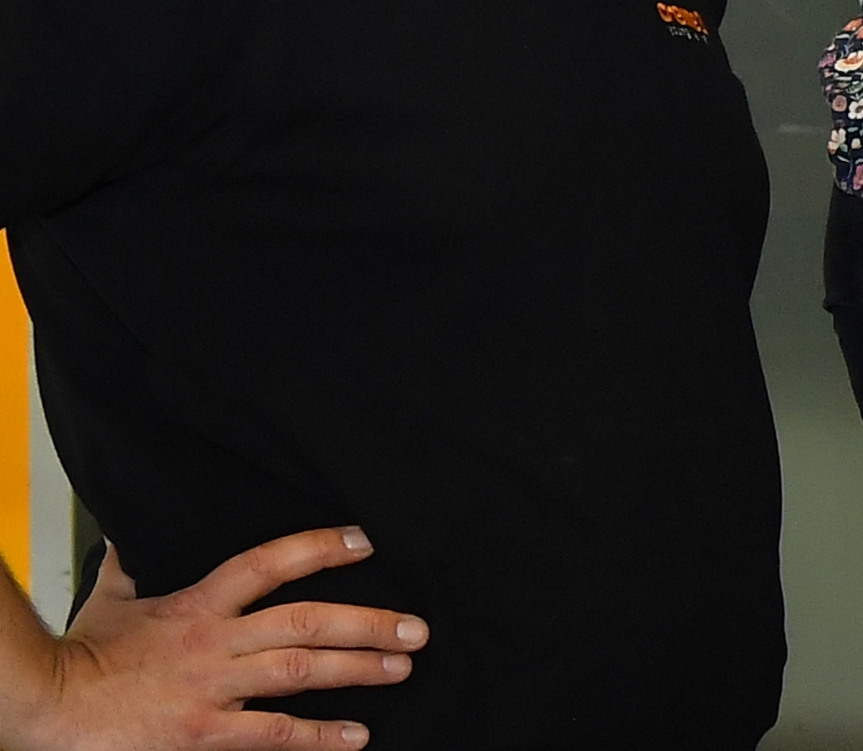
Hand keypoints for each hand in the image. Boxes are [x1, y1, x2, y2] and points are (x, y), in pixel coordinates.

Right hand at [0, 530, 424, 750]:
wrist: (46, 709)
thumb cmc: (79, 659)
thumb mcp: (111, 601)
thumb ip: (133, 567)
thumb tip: (132, 534)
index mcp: (197, 604)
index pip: (269, 563)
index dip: (320, 547)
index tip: (365, 541)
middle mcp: (215, 642)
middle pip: (307, 621)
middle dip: (367, 621)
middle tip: (415, 625)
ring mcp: (212, 689)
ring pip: (301, 671)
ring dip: (359, 668)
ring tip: (402, 665)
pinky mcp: (203, 733)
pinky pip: (273, 734)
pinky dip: (319, 737)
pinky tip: (356, 737)